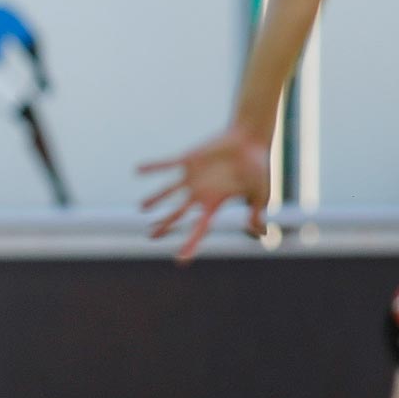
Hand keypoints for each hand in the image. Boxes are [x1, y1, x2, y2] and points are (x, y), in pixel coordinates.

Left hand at [137, 129, 270, 260]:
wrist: (250, 138)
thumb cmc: (258, 165)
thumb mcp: (261, 192)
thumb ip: (257, 210)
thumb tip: (260, 231)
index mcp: (215, 202)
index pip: (200, 228)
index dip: (190, 243)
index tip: (180, 259)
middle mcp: (200, 192)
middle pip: (178, 213)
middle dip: (165, 224)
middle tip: (151, 236)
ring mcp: (193, 176)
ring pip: (169, 191)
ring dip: (155, 198)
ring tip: (141, 208)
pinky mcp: (189, 159)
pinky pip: (167, 164)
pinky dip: (154, 167)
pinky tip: (138, 170)